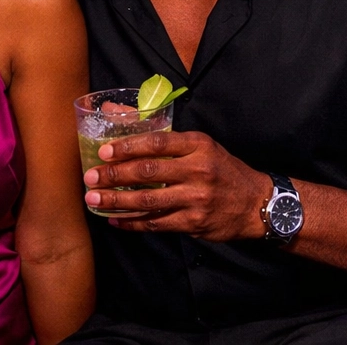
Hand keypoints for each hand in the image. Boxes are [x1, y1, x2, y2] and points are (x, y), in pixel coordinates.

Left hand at [84, 130, 266, 240]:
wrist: (256, 202)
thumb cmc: (224, 170)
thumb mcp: (204, 147)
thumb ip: (169, 141)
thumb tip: (128, 123)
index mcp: (199, 145)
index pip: (157, 143)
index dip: (127, 147)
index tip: (104, 151)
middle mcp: (198, 169)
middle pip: (148, 171)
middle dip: (114, 175)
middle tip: (91, 178)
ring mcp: (196, 198)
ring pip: (148, 200)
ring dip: (117, 201)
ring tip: (95, 200)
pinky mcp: (194, 222)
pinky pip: (156, 223)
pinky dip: (133, 222)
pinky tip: (116, 220)